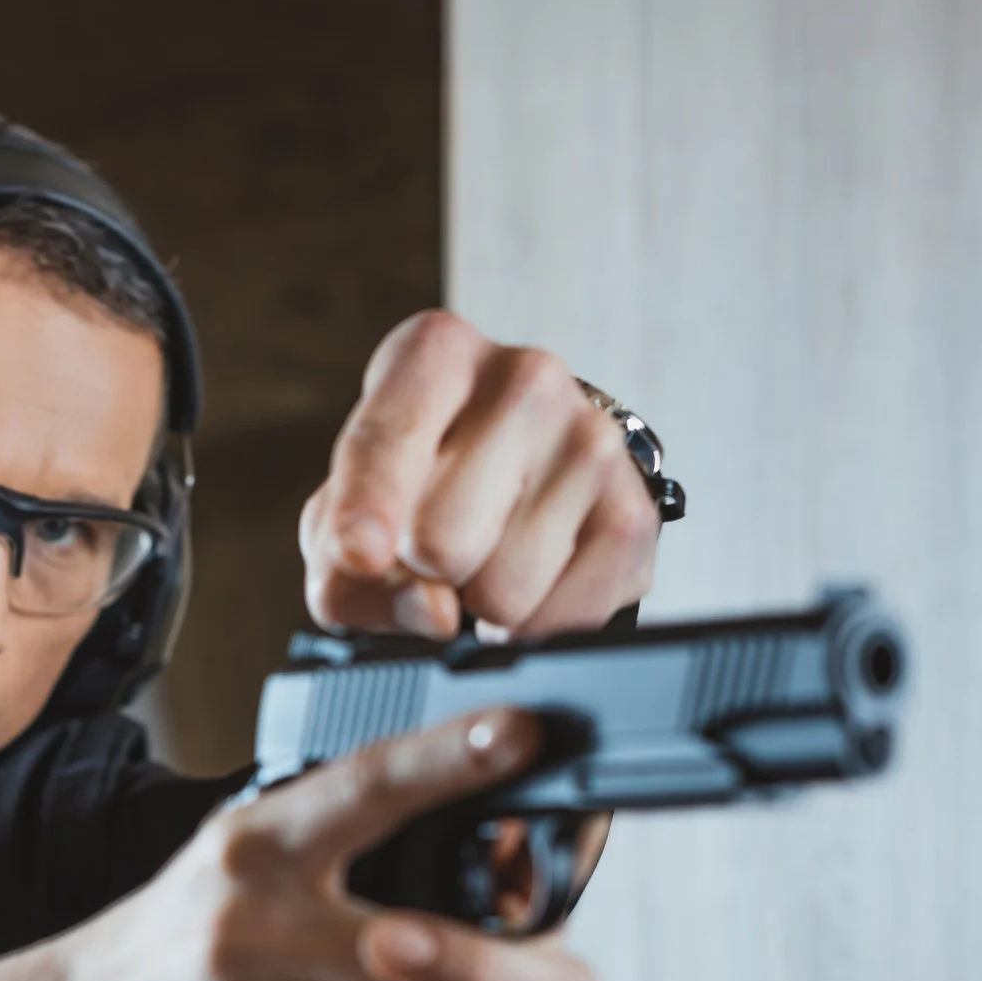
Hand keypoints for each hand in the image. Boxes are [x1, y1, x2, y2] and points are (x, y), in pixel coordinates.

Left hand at [299, 310, 660, 640]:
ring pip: (504, 590)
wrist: (520, 468)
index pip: (388, 436)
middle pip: (442, 539)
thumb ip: (346, 568)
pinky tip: (529, 584)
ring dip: (478, 605)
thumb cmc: (416, 484)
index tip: (359, 554)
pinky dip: (533, 626)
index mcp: (435, 354)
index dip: (365, 509)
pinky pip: (567, 616)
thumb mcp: (344, 510)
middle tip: (432, 554)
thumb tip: (433, 611)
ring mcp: (592, 440)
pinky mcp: (637, 510)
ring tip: (484, 558)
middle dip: (423, 576)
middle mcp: (526, 378)